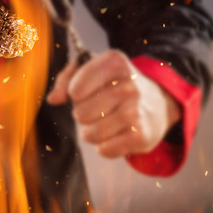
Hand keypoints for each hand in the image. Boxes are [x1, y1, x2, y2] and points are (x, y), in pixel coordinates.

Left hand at [45, 49, 179, 157]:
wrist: (159, 102)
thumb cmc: (117, 85)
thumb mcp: (93, 69)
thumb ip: (66, 78)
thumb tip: (53, 99)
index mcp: (115, 63)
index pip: (74, 89)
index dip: (75, 94)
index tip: (85, 91)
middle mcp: (129, 85)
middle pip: (80, 114)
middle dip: (83, 114)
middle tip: (99, 109)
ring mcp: (137, 111)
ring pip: (90, 134)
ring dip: (91, 132)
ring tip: (105, 122)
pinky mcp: (142, 135)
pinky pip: (104, 150)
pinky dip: (104, 146)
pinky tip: (115, 135)